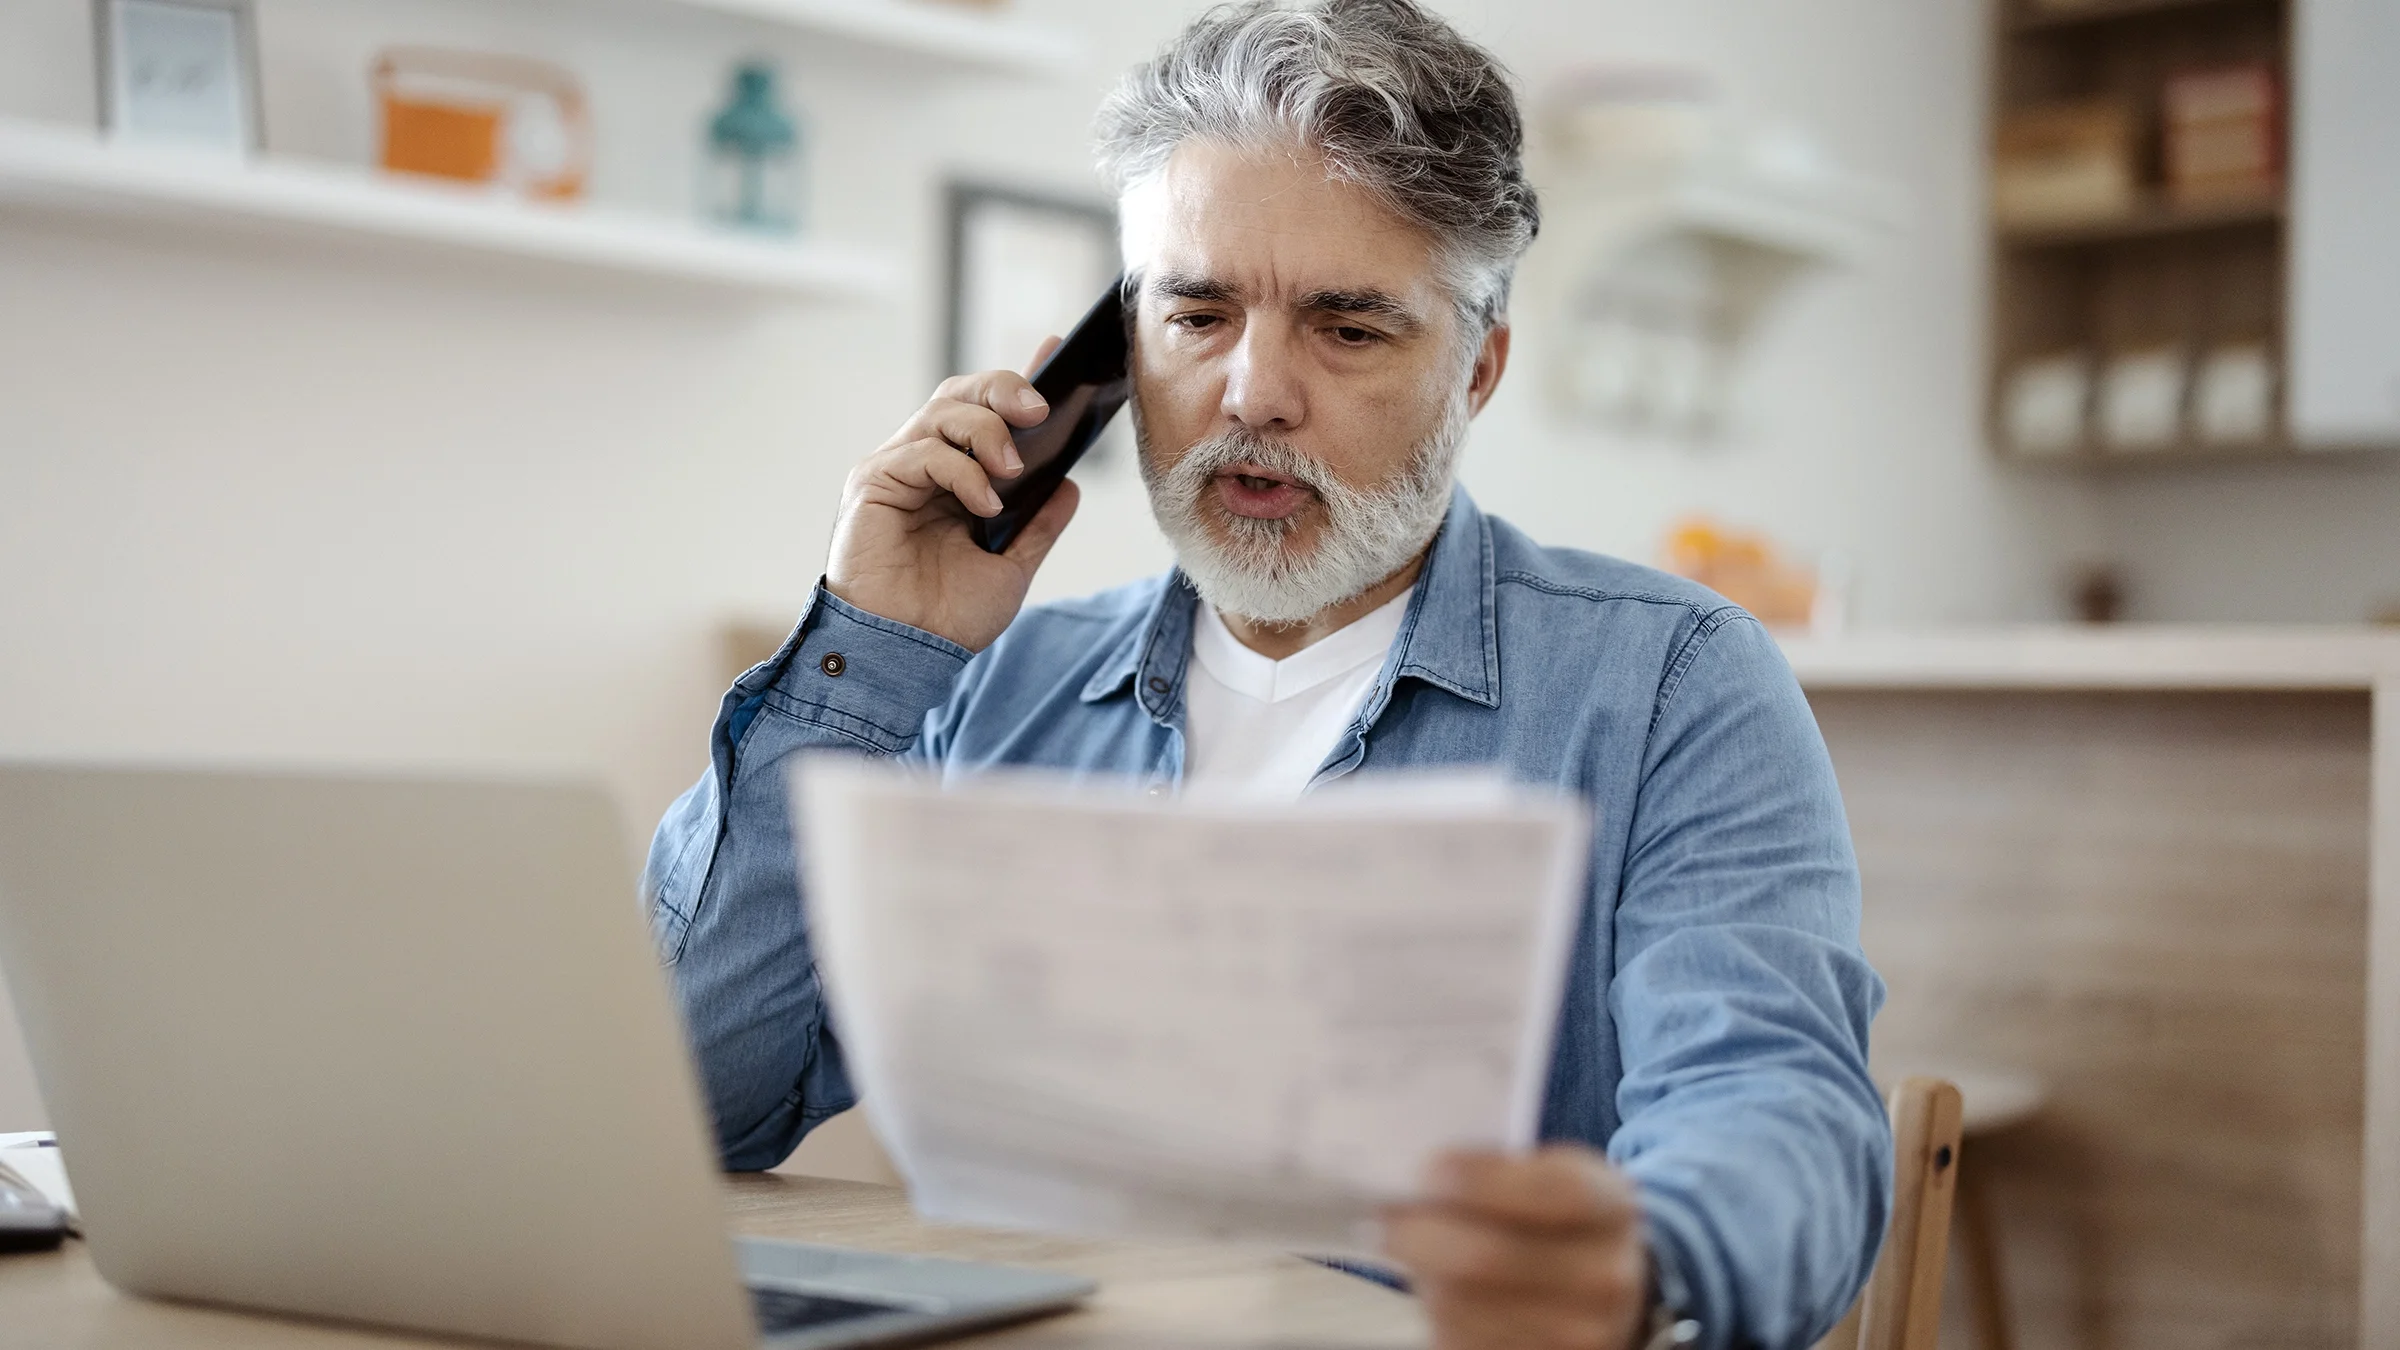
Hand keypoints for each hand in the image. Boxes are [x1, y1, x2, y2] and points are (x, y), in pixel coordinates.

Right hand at [824, 338, 1079, 651]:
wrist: (905, 655)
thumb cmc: (946, 616)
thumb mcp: (1011, 567)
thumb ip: (1038, 525)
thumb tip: (1070, 485)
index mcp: (954, 477)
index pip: (986, 412)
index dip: (1018, 380)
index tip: (1054, 351)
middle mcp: (922, 463)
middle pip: (961, 394)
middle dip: (1004, 389)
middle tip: (1040, 410)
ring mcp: (896, 469)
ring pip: (943, 411)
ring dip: (988, 432)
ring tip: (1015, 470)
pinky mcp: (872, 483)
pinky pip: (923, 452)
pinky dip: (962, 471)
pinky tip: (985, 505)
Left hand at [1381, 1146, 1649, 1349]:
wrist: (1599, 1289)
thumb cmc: (1555, 1220)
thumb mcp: (1550, 1175)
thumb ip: (1497, 1168)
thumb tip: (1419, 1176)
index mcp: (1611, 1207)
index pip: (1551, 1191)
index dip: (1480, 1180)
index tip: (1428, 1170)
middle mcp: (1605, 1278)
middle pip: (1488, 1257)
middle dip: (1421, 1232)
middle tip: (1388, 1215)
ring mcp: (1578, 1335)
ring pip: (1459, 1303)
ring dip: (1421, 1274)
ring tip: (1414, 1249)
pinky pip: (1456, 1339)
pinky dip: (1433, 1311)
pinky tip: (1437, 1287)